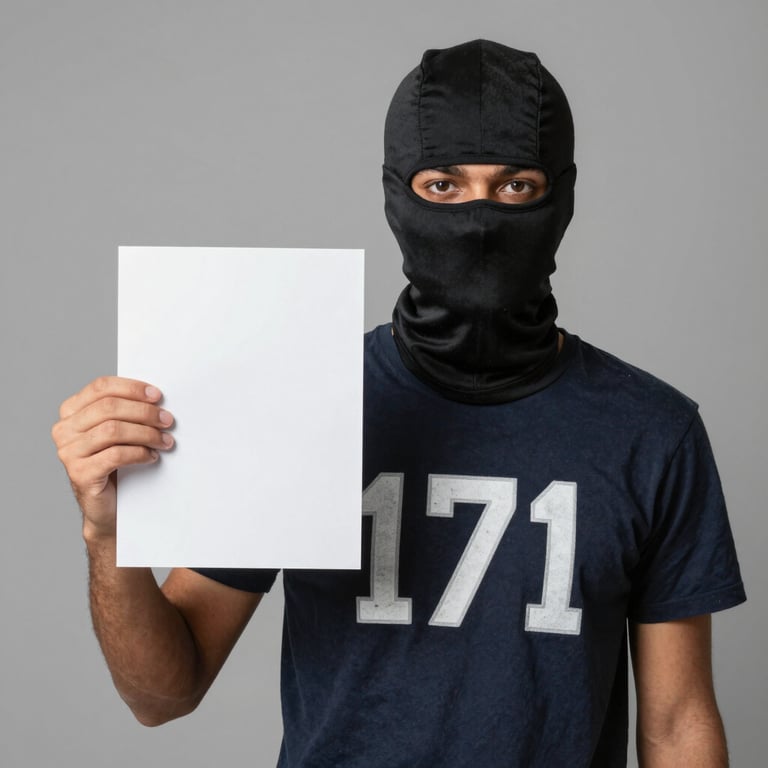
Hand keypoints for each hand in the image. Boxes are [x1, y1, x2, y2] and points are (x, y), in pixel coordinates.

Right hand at [52, 376, 174, 539]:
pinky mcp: (79, 473)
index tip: (157, 396)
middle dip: (144, 412)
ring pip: (113, 430)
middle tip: (168, 421)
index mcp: (71, 411)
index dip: (131, 388)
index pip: (100, 387)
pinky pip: (115, 455)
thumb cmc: (116, 464)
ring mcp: (68, 452)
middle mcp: (64, 430)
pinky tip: (151, 456)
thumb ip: (125, 412)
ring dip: (146, 433)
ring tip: (165, 441)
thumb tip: (156, 399)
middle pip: (109, 408)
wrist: (107, 506)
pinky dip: (139, 453)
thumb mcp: (118, 432)